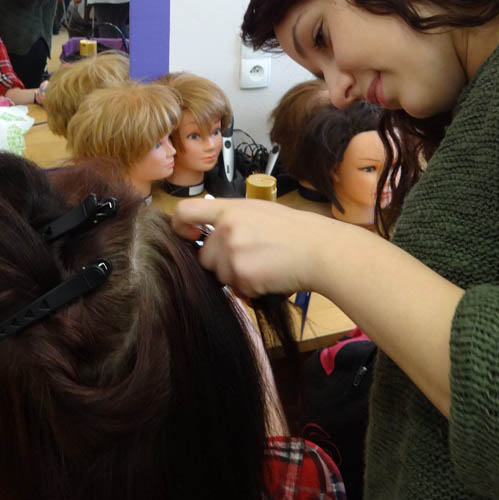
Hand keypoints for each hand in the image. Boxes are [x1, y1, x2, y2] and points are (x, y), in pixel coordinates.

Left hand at [172, 198, 340, 297]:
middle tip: (249, 258)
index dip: (180, 227)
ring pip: (219, 275)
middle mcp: (226, 229)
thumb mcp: (257, 210)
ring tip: (263, 266)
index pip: (184, 211)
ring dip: (236, 277)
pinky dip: (250, 289)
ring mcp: (232, 253)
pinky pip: (236, 290)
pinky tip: (268, 277)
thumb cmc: (293, 230)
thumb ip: (230, 218)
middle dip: (220, 263)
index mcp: (228, 209)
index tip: (190, 236)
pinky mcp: (242, 276)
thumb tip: (209, 232)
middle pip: (203, 256)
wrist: (319, 249)